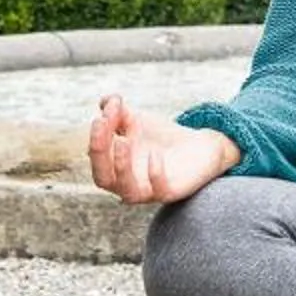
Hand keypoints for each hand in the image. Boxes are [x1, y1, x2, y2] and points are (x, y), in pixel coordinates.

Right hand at [88, 95, 238, 204]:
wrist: (199, 147)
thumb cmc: (161, 138)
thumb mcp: (137, 121)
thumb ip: (119, 112)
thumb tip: (106, 102)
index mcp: (114, 167)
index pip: (96, 157)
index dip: (96, 135)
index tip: (106, 111)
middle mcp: (126, 183)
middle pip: (103, 179)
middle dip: (100, 152)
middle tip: (103, 123)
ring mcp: (148, 191)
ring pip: (128, 193)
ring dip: (122, 167)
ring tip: (124, 141)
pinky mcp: (170, 192)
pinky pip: (160, 191)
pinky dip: (155, 174)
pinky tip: (155, 154)